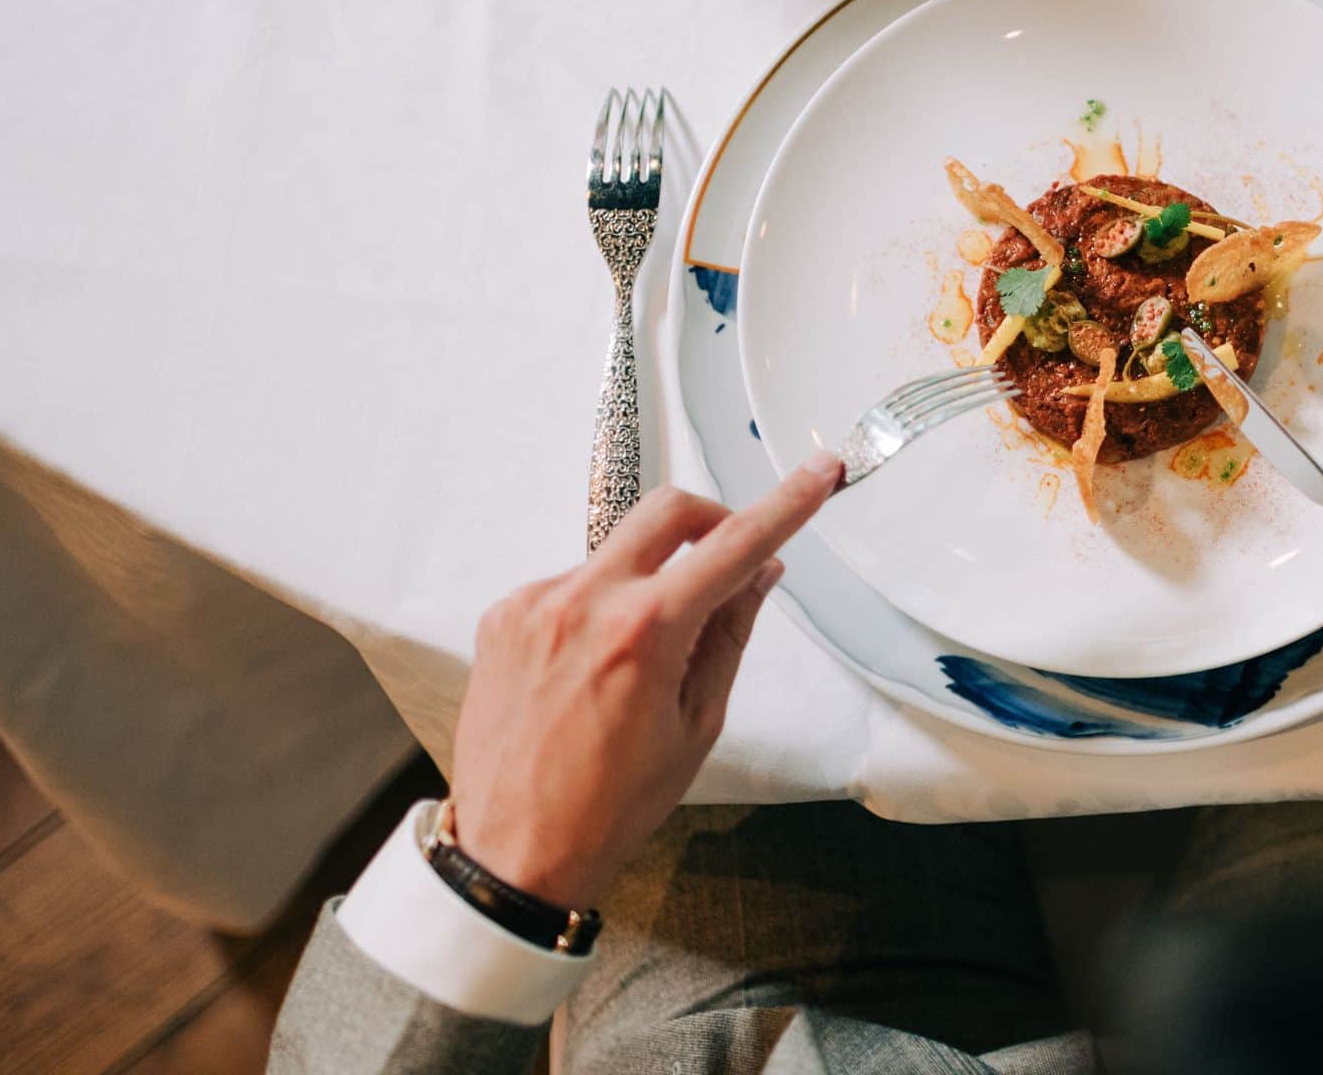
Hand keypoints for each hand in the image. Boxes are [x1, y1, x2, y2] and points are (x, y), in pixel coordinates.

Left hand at [449, 453, 841, 907]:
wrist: (514, 850)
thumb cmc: (610, 805)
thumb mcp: (697, 724)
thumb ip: (729, 634)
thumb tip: (758, 573)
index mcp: (645, 632)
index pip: (734, 545)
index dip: (787, 504)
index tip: (819, 472)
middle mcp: (584, 602)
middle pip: (667, 510)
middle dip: (711, 520)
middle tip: (729, 559)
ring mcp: (535, 604)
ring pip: (617, 552)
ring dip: (648, 579)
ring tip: (642, 658)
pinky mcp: (503, 616)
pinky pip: (572, 584)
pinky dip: (600, 608)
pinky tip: (593, 670)